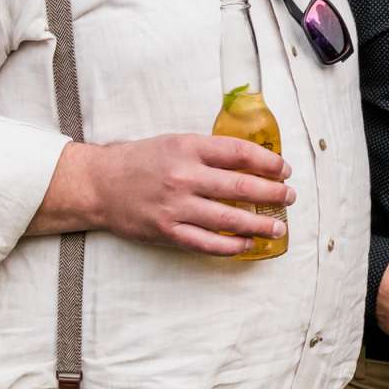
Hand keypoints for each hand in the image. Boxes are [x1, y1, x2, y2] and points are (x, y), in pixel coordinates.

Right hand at [54, 134, 293, 255]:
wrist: (99, 184)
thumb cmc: (141, 160)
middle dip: (273, 194)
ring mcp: (176, 206)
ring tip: (278, 226)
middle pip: (242, 187)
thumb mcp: (176, 142)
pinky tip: (247, 244)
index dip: (269, 163)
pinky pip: (207, 243)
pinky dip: (231, 245)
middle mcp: (184, 176)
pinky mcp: (167, 231)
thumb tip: (253, 161)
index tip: (285, 170)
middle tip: (289, 197)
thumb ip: (210, 151)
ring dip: (260, 224)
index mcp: (189, 148)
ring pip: (229, 219)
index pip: (241, 153)